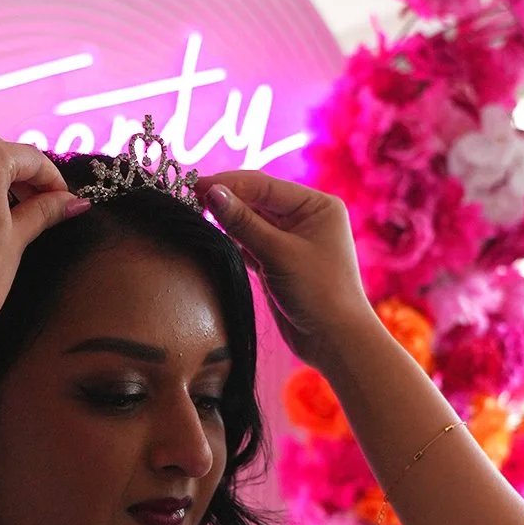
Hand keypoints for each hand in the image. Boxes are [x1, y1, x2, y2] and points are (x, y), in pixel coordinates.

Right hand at [197, 171, 370, 369]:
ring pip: (252, 221)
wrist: (335, 341)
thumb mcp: (278, 253)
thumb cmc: (318, 292)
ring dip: (227, 219)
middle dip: (226, 199)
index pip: (264, 185)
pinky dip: (233, 239)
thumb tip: (211, 192)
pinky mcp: (279, 262)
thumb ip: (243, 222)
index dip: (228, 184)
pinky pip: (250, 242)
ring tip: (194, 213)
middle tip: (188, 197)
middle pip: (257, 200)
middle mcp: (306, 217)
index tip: (194, 184)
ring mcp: (292, 240)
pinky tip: (212, 234)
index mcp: (316, 205)